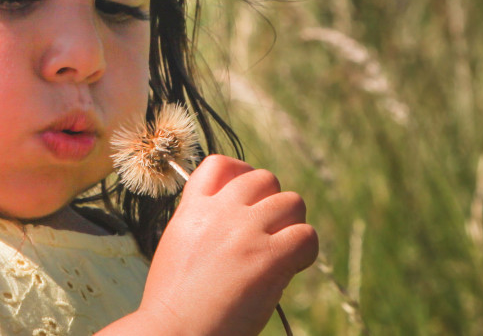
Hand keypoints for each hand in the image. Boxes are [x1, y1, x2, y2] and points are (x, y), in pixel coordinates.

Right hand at [135, 155, 318, 334]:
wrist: (175, 333)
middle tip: (270, 234)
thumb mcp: (178, 247)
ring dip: (293, 226)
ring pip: (292, 202)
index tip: (250, 198)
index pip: (221, 164)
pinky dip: (306, 252)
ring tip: (282, 253)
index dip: (242, 174)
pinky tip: (291, 269)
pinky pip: (307, 236)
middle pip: (265, 179)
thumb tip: (242, 220)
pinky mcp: (269, 256)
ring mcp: (245, 231)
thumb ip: (204, 225)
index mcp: (193, 210)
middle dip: (273, 204)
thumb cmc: (176, 304)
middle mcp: (220, 212)